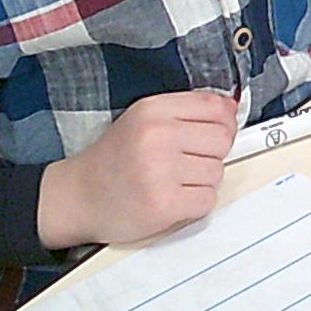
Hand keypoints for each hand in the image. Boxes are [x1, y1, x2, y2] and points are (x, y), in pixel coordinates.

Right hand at [36, 89, 238, 248]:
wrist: (78, 196)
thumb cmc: (113, 160)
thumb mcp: (142, 121)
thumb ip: (185, 112)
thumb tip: (231, 110)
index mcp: (152, 110)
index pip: (215, 106)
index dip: (225, 122)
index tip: (215, 132)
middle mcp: (156, 136)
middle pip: (222, 139)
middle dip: (212, 153)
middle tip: (188, 161)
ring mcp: (160, 171)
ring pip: (217, 171)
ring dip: (202, 181)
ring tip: (174, 181)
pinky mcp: (165, 203)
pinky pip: (208, 200)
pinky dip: (196, 203)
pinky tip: (173, 198)